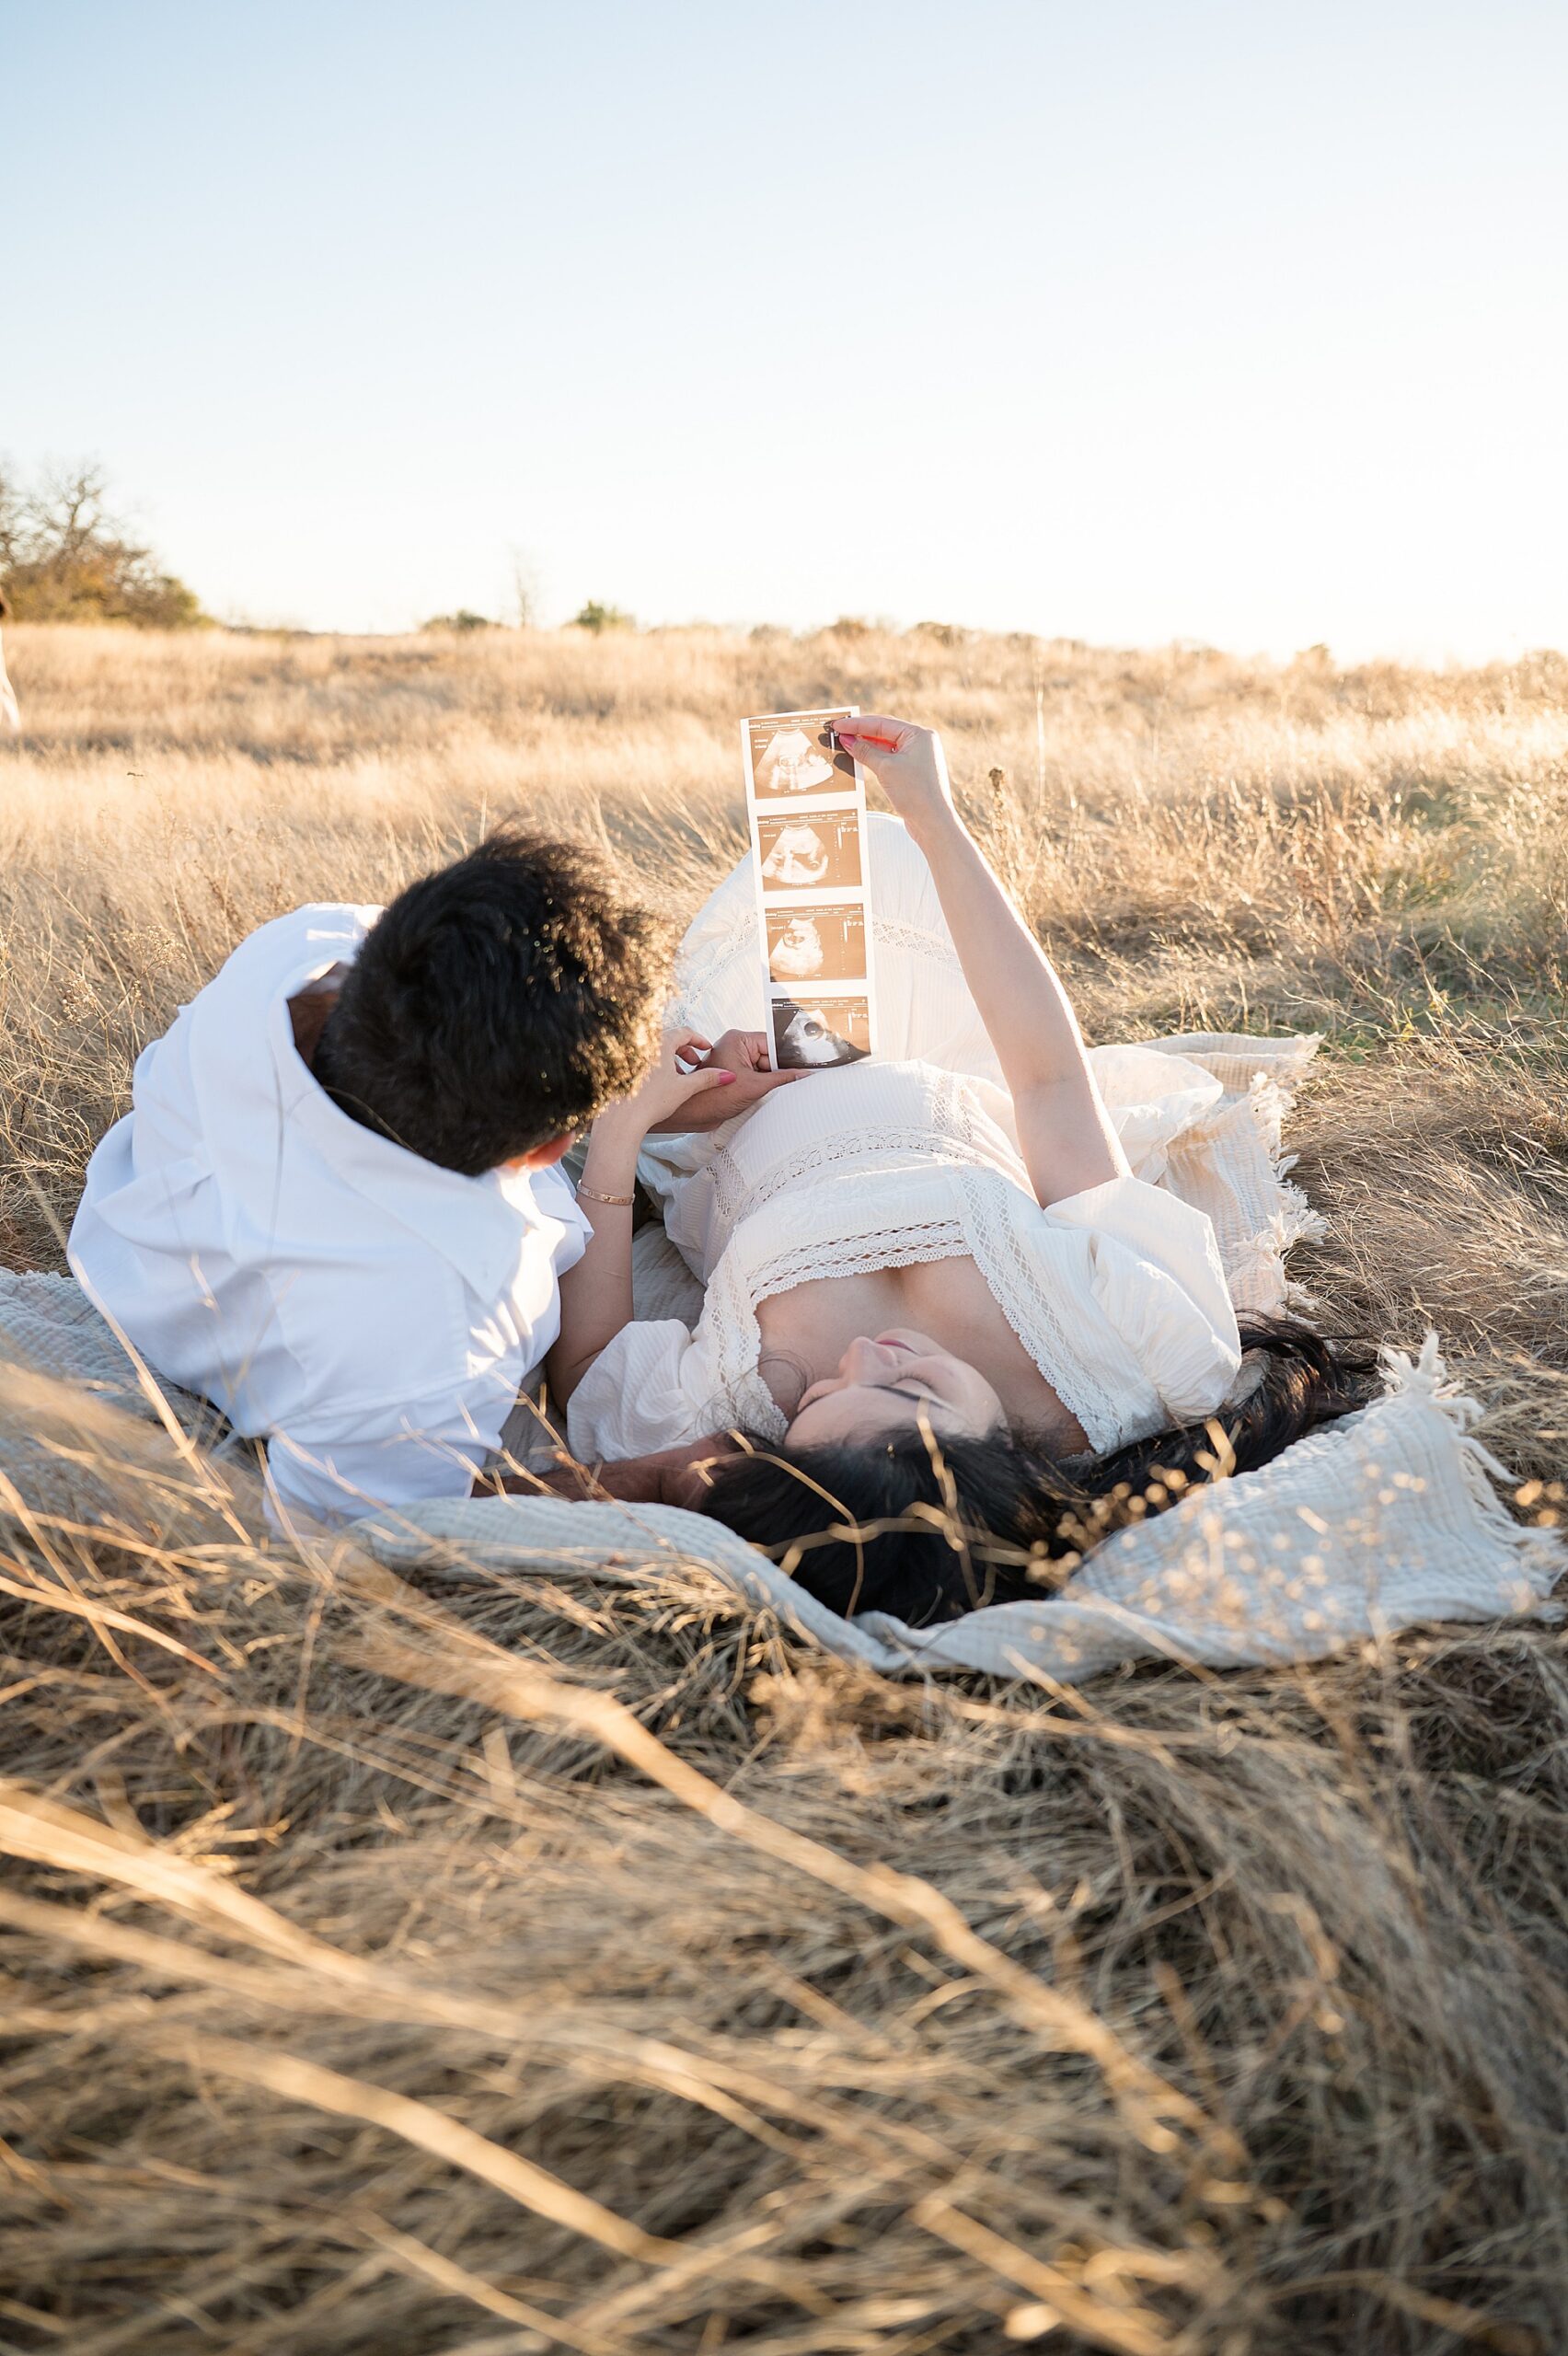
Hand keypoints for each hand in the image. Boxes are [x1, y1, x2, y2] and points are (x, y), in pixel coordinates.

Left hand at [597, 1028, 738, 1143]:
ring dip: (671, 1059)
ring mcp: (631, 1054)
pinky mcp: (623, 1066)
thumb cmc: (650, 1102)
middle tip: (695, 1064)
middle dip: (686, 1051)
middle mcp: (644, 1044)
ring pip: (657, 1049)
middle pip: (670, 1039)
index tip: (707, 1049)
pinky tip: (660, 1083)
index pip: (685, 1032)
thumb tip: (728, 1075)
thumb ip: (708, 1078)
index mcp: (660, 1043)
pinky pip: (644, 1058)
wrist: (621, 1118)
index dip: (700, 1040)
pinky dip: (656, 1065)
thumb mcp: (685, 1088)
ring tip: (678, 1076)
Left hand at [644, 1028, 801, 1132]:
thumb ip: (782, 1078)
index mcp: (738, 1039)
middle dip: (778, 1070)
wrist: (691, 1116)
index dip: (788, 1056)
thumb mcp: (754, 1087)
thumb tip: (804, 1074)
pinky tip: (763, 1094)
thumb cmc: (711, 1098)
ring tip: (769, 1090)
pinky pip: (756, 1076)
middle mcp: (735, 1046)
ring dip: (769, 1080)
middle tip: (791, 1082)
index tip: (804, 1065)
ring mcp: (734, 1061)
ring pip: (764, 1068)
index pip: (773, 1043)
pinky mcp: (733, 1075)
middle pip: (770, 1056)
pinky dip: (762, 1086)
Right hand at [835, 715, 956, 838]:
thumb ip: (865, 751)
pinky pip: (889, 759)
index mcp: (919, 735)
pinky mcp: (912, 772)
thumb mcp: (885, 768)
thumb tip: (848, 740)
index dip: (857, 724)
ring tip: (845, 744)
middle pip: (884, 732)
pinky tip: (859, 757)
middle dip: (861, 732)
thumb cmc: (916, 794)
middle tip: (839, 731)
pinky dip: (874, 758)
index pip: (882, 723)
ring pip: (885, 746)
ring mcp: (917, 758)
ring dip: (866, 746)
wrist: (932, 823)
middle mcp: (920, 743)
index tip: (839, 724)